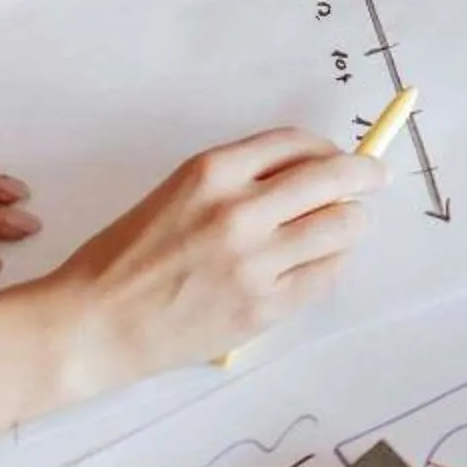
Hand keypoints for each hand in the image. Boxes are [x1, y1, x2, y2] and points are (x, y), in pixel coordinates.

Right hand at [33, 128, 381, 392]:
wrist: (93, 322)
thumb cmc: (127, 256)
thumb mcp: (177, 193)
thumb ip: (238, 180)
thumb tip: (307, 173)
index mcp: (212, 172)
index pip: (297, 144)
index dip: (328, 149)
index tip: (340, 156)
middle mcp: (239, 210)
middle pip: (334, 178)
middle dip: (364, 174)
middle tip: (374, 178)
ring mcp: (255, 261)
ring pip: (342, 227)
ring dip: (353, 222)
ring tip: (347, 225)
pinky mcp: (264, 307)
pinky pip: (326, 276)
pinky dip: (333, 264)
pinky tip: (322, 262)